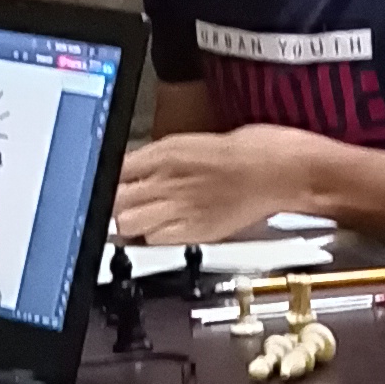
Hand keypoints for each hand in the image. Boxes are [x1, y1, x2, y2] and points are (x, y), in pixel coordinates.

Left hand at [113, 127, 313, 247]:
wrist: (283, 171)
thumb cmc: (250, 151)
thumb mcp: (193, 142)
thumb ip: (158, 158)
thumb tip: (131, 170)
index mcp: (166, 152)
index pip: (112, 170)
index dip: (103, 180)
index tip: (100, 183)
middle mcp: (168, 180)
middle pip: (114, 201)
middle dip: (111, 203)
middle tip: (119, 203)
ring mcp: (180, 208)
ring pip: (128, 225)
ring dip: (129, 223)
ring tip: (140, 217)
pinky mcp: (196, 231)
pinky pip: (156, 241)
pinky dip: (153, 238)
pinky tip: (162, 229)